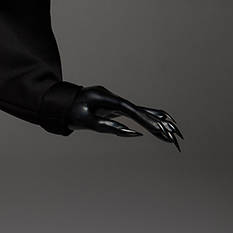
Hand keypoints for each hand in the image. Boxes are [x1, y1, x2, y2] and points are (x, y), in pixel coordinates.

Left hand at [67, 84, 182, 148]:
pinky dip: (147, 119)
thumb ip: (108, 127)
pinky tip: (159, 123)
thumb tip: (133, 132)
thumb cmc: (70, 112)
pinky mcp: (114, 108)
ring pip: (139, 111)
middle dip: (156, 122)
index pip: (129, 109)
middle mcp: (113, 98)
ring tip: (174, 131)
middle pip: (138, 110)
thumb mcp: (86, 122)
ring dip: (155, 121)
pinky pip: (134, 113)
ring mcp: (114, 102)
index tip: (156, 129)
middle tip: (173, 134)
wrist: (58, 103)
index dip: (144, 118)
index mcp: (105, 99)